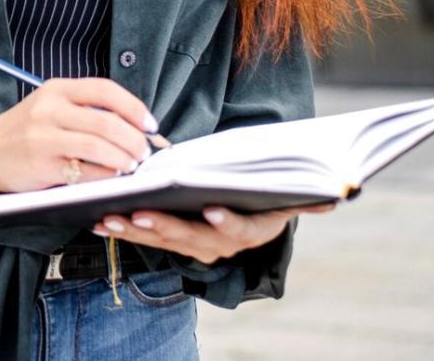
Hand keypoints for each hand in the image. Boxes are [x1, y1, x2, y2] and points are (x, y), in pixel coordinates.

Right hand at [0, 78, 153, 191]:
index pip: (105, 90)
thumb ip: (85, 110)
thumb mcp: (50, 106)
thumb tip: (135, 127)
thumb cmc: (24, 130)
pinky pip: (85, 171)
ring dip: (125, 159)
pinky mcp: (42, 165)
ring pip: (99, 146)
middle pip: (107, 121)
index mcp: (57, 89)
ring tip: (132, 166)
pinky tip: (112, 177)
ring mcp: (44, 137)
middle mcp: (50, 109)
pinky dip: (106, 176)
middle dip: (135, 140)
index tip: (150, 125)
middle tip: (144, 153)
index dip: (135, 108)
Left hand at [94, 202, 336, 265]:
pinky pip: (142, 236)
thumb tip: (337, 194)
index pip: (241, 229)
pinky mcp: (167, 239)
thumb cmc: (262, 188)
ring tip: (107, 216)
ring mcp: (192, 245)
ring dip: (132, 230)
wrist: (246, 206)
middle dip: (163, 227)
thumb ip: (305, 195)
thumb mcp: (286, 192)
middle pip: (190, 238)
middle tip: (138, 214)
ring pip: (160, 240)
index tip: (212, 210)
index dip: (227, 222)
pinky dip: (120, 229)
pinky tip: (96, 218)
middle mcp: (221, 244)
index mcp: (252, 230)